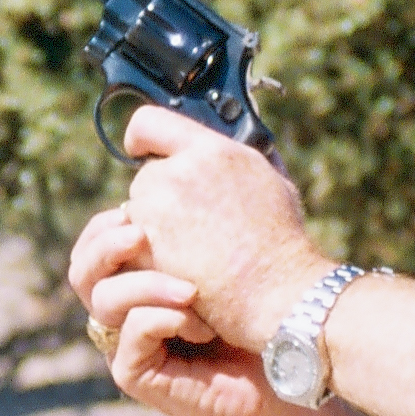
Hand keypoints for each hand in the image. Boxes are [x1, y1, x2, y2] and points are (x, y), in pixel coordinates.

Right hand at [68, 204, 287, 415]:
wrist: (285, 367)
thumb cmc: (264, 309)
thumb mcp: (232, 249)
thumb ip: (208, 210)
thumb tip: (196, 151)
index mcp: (138, 276)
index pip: (95, 243)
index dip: (107, 222)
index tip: (139, 204)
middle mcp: (125, 309)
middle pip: (81, 271)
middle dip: (105, 245)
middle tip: (141, 234)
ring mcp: (127, 342)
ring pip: (102, 300)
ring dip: (146, 284)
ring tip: (191, 290)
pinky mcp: (136, 374)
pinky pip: (128, 335)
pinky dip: (163, 319)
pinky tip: (202, 325)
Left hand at [118, 105, 331, 351]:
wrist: (277, 292)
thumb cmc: (281, 243)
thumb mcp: (273, 184)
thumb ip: (238, 161)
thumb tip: (226, 150)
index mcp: (212, 151)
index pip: (150, 122)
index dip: (141, 138)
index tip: (139, 150)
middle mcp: (181, 171)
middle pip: (147, 176)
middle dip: (161, 199)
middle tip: (193, 228)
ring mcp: (159, 209)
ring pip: (137, 213)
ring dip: (154, 230)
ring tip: (194, 254)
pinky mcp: (146, 246)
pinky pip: (132, 247)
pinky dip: (150, 259)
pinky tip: (182, 271)